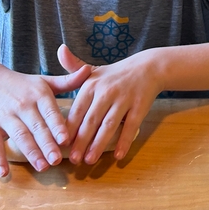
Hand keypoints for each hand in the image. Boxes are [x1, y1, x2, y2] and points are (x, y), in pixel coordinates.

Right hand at [0, 63, 90, 176]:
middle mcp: (22, 106)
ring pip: (19, 136)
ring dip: (30, 152)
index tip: (66, 140)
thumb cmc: (22, 84)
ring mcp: (5, 116)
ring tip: (42, 167)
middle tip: (57, 160)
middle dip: (46, 144)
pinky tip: (4, 173)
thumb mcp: (44, 81)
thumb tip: (89, 70)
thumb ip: (68, 81)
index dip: (57, 126)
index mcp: (38, 95)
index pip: (49, 112)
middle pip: (36, 128)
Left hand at [58, 46, 158, 164]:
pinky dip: (124, 141)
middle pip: (91, 120)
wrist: (148, 67)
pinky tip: (118, 155)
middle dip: (81, 141)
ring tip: (90, 160)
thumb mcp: (94, 69)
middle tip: (74, 160)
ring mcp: (124, 99)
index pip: (77, 110)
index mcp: (91, 85)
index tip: (60, 145)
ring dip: (98, 144)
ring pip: (109, 125)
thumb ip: (73, 66)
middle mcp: (106, 92)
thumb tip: (60, 49)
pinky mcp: (140, 106)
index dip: (68, 129)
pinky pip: (130, 127)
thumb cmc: (115, 74)